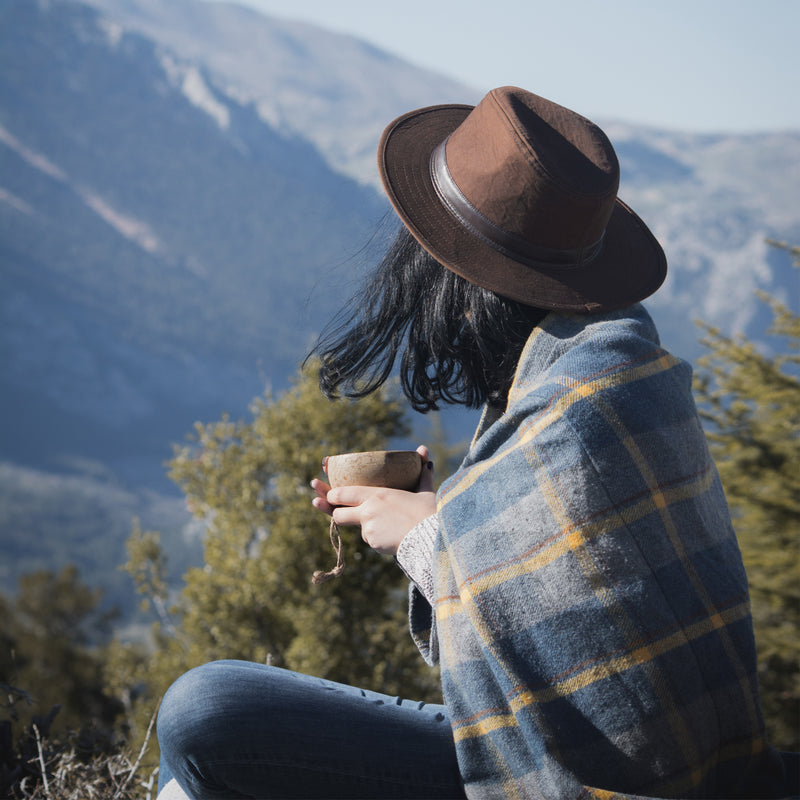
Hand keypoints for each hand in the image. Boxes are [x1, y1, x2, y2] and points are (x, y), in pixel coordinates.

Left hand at [310, 445, 435, 555]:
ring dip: (366, 527)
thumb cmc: (428, 513)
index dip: (331, 495)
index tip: (327, 493)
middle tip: (327, 506)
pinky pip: (371, 540)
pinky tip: (395, 535)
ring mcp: (368, 529)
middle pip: (338, 514)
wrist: (431, 539)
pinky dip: (379, 538)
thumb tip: (424, 450)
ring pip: (359, 528)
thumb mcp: (424, 491)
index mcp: (376, 494)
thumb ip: (422, 473)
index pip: (343, 493)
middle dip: (332, 512)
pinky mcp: (373, 543)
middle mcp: (367, 510)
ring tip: (389, 525)